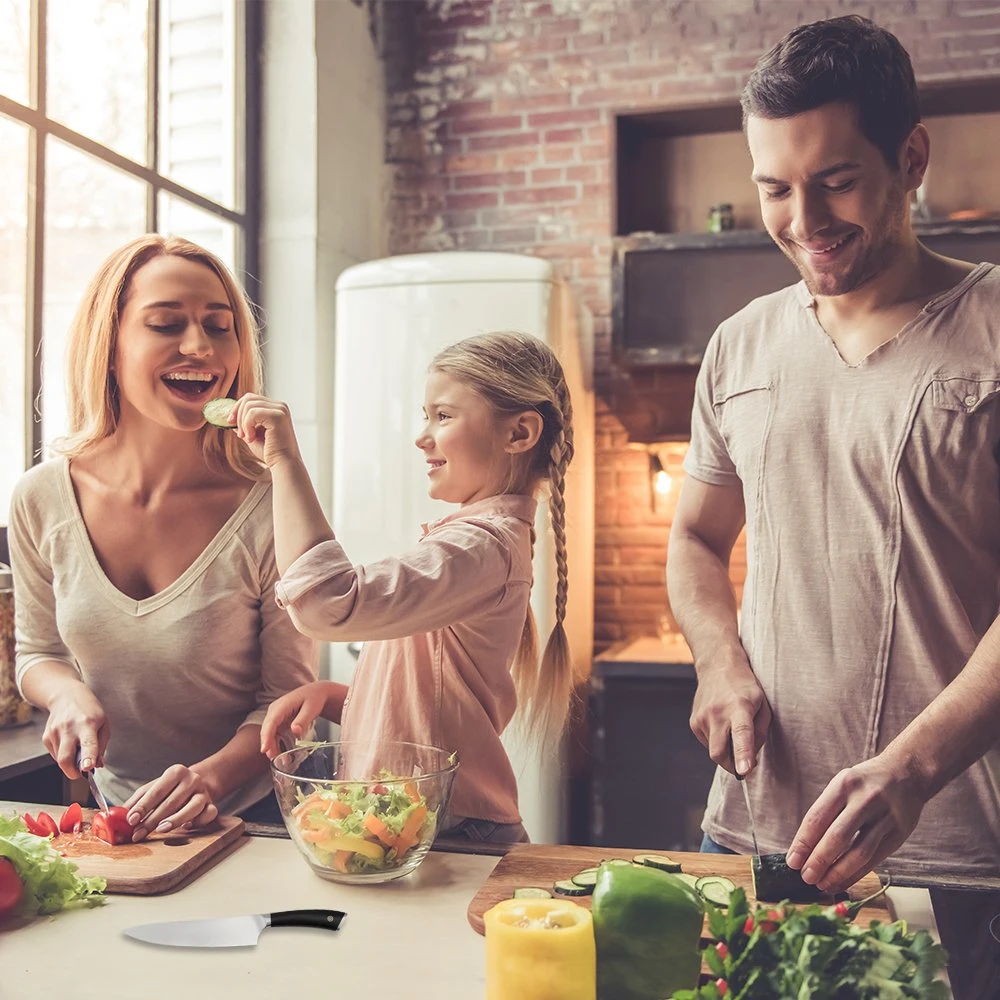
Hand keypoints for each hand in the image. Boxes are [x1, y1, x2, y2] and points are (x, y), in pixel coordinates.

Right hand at [42, 683, 108, 778]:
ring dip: (70, 761)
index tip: (87, 768)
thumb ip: (101, 746)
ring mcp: (55, 732)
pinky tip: (69, 743)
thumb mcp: (104, 724)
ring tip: (77, 748)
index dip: (88, 758)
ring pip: (59, 760)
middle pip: (65, 758)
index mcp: (88, 724)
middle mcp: (69, 728)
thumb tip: (97, 766)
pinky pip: (55, 754)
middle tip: (81, 772)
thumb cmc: (89, 710)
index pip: (88, 744)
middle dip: (72, 772)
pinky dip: (63, 755)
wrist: (67, 696)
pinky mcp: (46, 737)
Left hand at [123, 764, 218, 841]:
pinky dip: (198, 822)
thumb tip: (118, 815)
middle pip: (171, 802)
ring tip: (161, 830)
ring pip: (192, 807)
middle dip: (152, 820)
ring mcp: (204, 792)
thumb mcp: (154, 787)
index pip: (157, 790)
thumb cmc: (172, 788)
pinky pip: (208, 815)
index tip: (131, 819)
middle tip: (138, 834)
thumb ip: (138, 800)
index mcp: (176, 772)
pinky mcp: (212, 804)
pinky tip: (186, 827)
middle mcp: (192, 780)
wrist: (201, 782)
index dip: (143, 806)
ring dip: (175, 820)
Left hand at [232, 393, 301, 469]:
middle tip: (240, 434)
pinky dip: (247, 426)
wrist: (283, 464)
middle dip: (238, 415)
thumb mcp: (252, 435)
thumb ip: (243, 425)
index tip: (230, 422)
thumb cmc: (270, 452)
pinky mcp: (278, 416)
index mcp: (275, 408)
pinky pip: (252, 413)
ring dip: (243, 423)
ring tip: (248, 438)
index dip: (237, 409)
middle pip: (248, 398)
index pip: (251, 398)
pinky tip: (252, 438)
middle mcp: (280, 406)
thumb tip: (230, 418)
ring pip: (249, 405)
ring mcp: (280, 410)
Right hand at [259, 682, 329, 758]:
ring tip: (281, 760)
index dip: (266, 736)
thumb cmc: (314, 698)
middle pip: (267, 729)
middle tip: (274, 759)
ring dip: (272, 747)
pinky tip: (281, 755)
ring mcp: (275, 715)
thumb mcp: (312, 708)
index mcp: (282, 705)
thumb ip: (303, 720)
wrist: (316, 692)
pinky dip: (276, 744)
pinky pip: (274, 734)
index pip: (271, 722)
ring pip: (269, 733)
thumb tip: (294, 731)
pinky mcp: (278, 721)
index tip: (265, 749)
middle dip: (268, 745)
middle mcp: (275, 710)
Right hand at [690, 659, 770, 776]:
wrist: (718, 666)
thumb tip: (749, 759)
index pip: (741, 733)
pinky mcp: (693, 722)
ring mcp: (702, 717)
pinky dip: (717, 741)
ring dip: (725, 749)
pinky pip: (707, 742)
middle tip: (743, 764)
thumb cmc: (745, 688)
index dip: (743, 753)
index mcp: (739, 707)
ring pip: (713, 750)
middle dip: (731, 766)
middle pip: (719, 753)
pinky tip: (721, 724)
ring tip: (731, 728)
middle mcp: (717, 713)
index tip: (743, 771)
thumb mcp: (763, 706)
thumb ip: (759, 734)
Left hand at [785, 753, 926, 892]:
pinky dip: (857, 874)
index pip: (817, 818)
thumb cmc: (865, 783)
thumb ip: (827, 811)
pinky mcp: (900, 834)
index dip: (803, 843)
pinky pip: (875, 859)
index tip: (793, 861)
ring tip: (823, 884)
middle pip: (837, 837)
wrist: (907, 773)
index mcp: (844, 784)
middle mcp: (865, 800)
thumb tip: (804, 847)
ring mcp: (885, 817)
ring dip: (838, 873)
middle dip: (819, 861)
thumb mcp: (843, 784)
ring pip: (859, 853)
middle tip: (806, 877)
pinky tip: (843, 881)